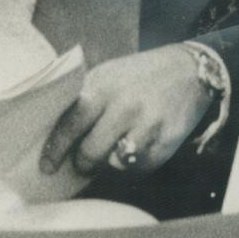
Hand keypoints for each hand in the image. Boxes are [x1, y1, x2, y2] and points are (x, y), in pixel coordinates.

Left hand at [40, 45, 212, 176]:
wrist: (191, 70)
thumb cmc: (141, 76)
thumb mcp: (110, 75)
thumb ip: (85, 101)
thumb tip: (56, 138)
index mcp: (104, 86)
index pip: (70, 124)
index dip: (55, 150)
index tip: (47, 166)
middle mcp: (125, 105)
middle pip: (90, 152)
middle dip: (83, 163)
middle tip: (83, 163)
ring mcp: (148, 125)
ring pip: (114, 164)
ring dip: (111, 161)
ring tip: (118, 147)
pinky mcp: (166, 142)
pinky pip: (139, 167)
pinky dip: (135, 162)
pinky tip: (141, 144)